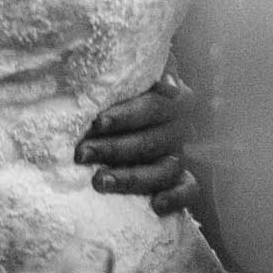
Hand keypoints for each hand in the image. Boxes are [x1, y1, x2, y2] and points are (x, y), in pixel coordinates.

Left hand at [76, 69, 201, 215]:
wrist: (115, 111)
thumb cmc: (117, 87)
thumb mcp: (126, 71)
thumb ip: (147, 67)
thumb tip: (169, 85)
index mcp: (172, 96)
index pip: (158, 106)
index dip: (128, 115)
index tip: (97, 122)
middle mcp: (180, 125)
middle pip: (156, 139)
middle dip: (116, 148)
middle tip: (82, 153)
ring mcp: (181, 153)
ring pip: (168, 167)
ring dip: (133, 176)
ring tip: (99, 181)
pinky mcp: (181, 179)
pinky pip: (190, 189)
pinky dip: (176, 197)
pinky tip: (155, 205)